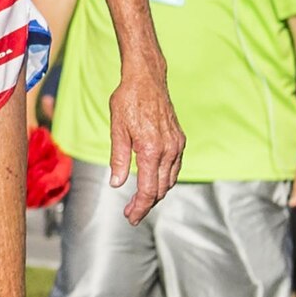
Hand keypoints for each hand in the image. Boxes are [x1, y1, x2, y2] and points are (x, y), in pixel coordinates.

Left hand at [108, 68, 184, 224]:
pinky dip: (165, 178)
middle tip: (131, 213)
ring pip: (170, 180)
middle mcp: (168, 150)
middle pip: (160, 189)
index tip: (130, 217)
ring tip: (140, 200)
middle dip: (146, 204)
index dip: (139, 207)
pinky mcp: (179, 139)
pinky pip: (175, 167)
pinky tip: (153, 180)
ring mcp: (176, 144)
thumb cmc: (128, 100)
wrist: (147, 79)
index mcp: (151, 150)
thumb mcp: (117, 130)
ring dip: (156, 193)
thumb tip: (116, 184)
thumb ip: (119, 159)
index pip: (148, 190)